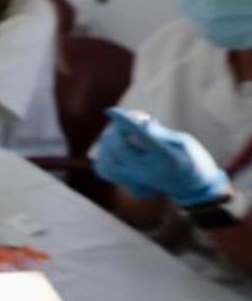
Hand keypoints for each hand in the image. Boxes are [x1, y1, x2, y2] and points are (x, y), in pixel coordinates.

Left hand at [93, 108, 230, 206]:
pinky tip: (112, 149)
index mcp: (164, 156)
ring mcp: (138, 180)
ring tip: (119, 136)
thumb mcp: (184, 142)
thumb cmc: (193, 160)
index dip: (124, 121)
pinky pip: (106, 171)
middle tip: (124, 124)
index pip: (140, 136)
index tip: (111, 111)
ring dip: (108, 144)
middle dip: (117, 131)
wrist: (195, 189)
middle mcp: (149, 170)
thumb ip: (160, 133)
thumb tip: (140, 122)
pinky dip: (104, 157)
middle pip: (119, 148)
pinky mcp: (131, 185)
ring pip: (108, 161)